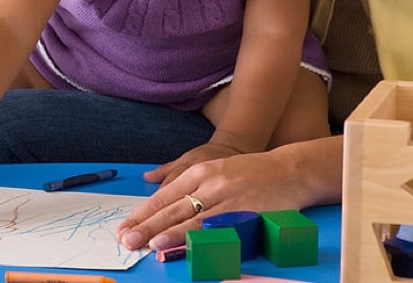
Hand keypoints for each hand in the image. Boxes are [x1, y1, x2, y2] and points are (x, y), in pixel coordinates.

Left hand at [116, 137, 342, 251]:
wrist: (289, 170)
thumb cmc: (251, 172)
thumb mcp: (216, 168)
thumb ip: (187, 179)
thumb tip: (152, 179)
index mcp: (201, 170)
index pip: (164, 195)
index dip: (142, 212)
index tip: (124, 227)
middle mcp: (210, 182)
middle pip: (172, 207)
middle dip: (146, 225)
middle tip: (125, 240)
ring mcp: (226, 198)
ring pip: (191, 218)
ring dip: (166, 232)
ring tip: (146, 243)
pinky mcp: (241, 212)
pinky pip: (214, 229)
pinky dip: (197, 238)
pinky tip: (185, 244)